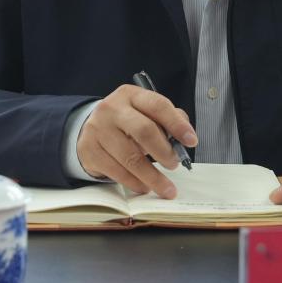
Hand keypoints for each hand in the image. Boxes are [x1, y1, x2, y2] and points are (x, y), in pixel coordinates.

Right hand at [76, 84, 197, 198]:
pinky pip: (117, 172)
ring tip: (166, 186)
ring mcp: (98, 129)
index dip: (177, 124)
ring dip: (153, 176)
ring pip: (130, 157)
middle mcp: (112, 109)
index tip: (192, 141)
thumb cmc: (126, 122)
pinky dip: (135, 183)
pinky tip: (145, 186)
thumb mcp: (145, 112)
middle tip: (175, 164)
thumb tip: (184, 136)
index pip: (158, 106)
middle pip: (144, 131)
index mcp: (131, 95)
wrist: (90, 129)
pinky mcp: (89, 151)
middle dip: (164, 152)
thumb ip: (167, 120)